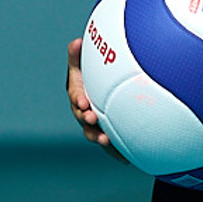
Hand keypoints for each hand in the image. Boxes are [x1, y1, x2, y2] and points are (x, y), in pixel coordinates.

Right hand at [67, 39, 124, 158]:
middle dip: (87, 120)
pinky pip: (111, 145)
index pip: (76, 96)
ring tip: (106, 140)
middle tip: (92, 118)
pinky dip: (117, 152)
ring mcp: (96, 124)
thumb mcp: (84, 63)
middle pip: (83, 118)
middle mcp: (85, 111)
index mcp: (79, 93)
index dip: (78, 99)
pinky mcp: (108, 134)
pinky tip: (126, 159)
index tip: (83, 100)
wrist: (108, 88)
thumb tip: (76, 42)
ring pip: (95, 134)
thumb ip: (78, 55)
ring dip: (99, 138)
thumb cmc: (94, 73)